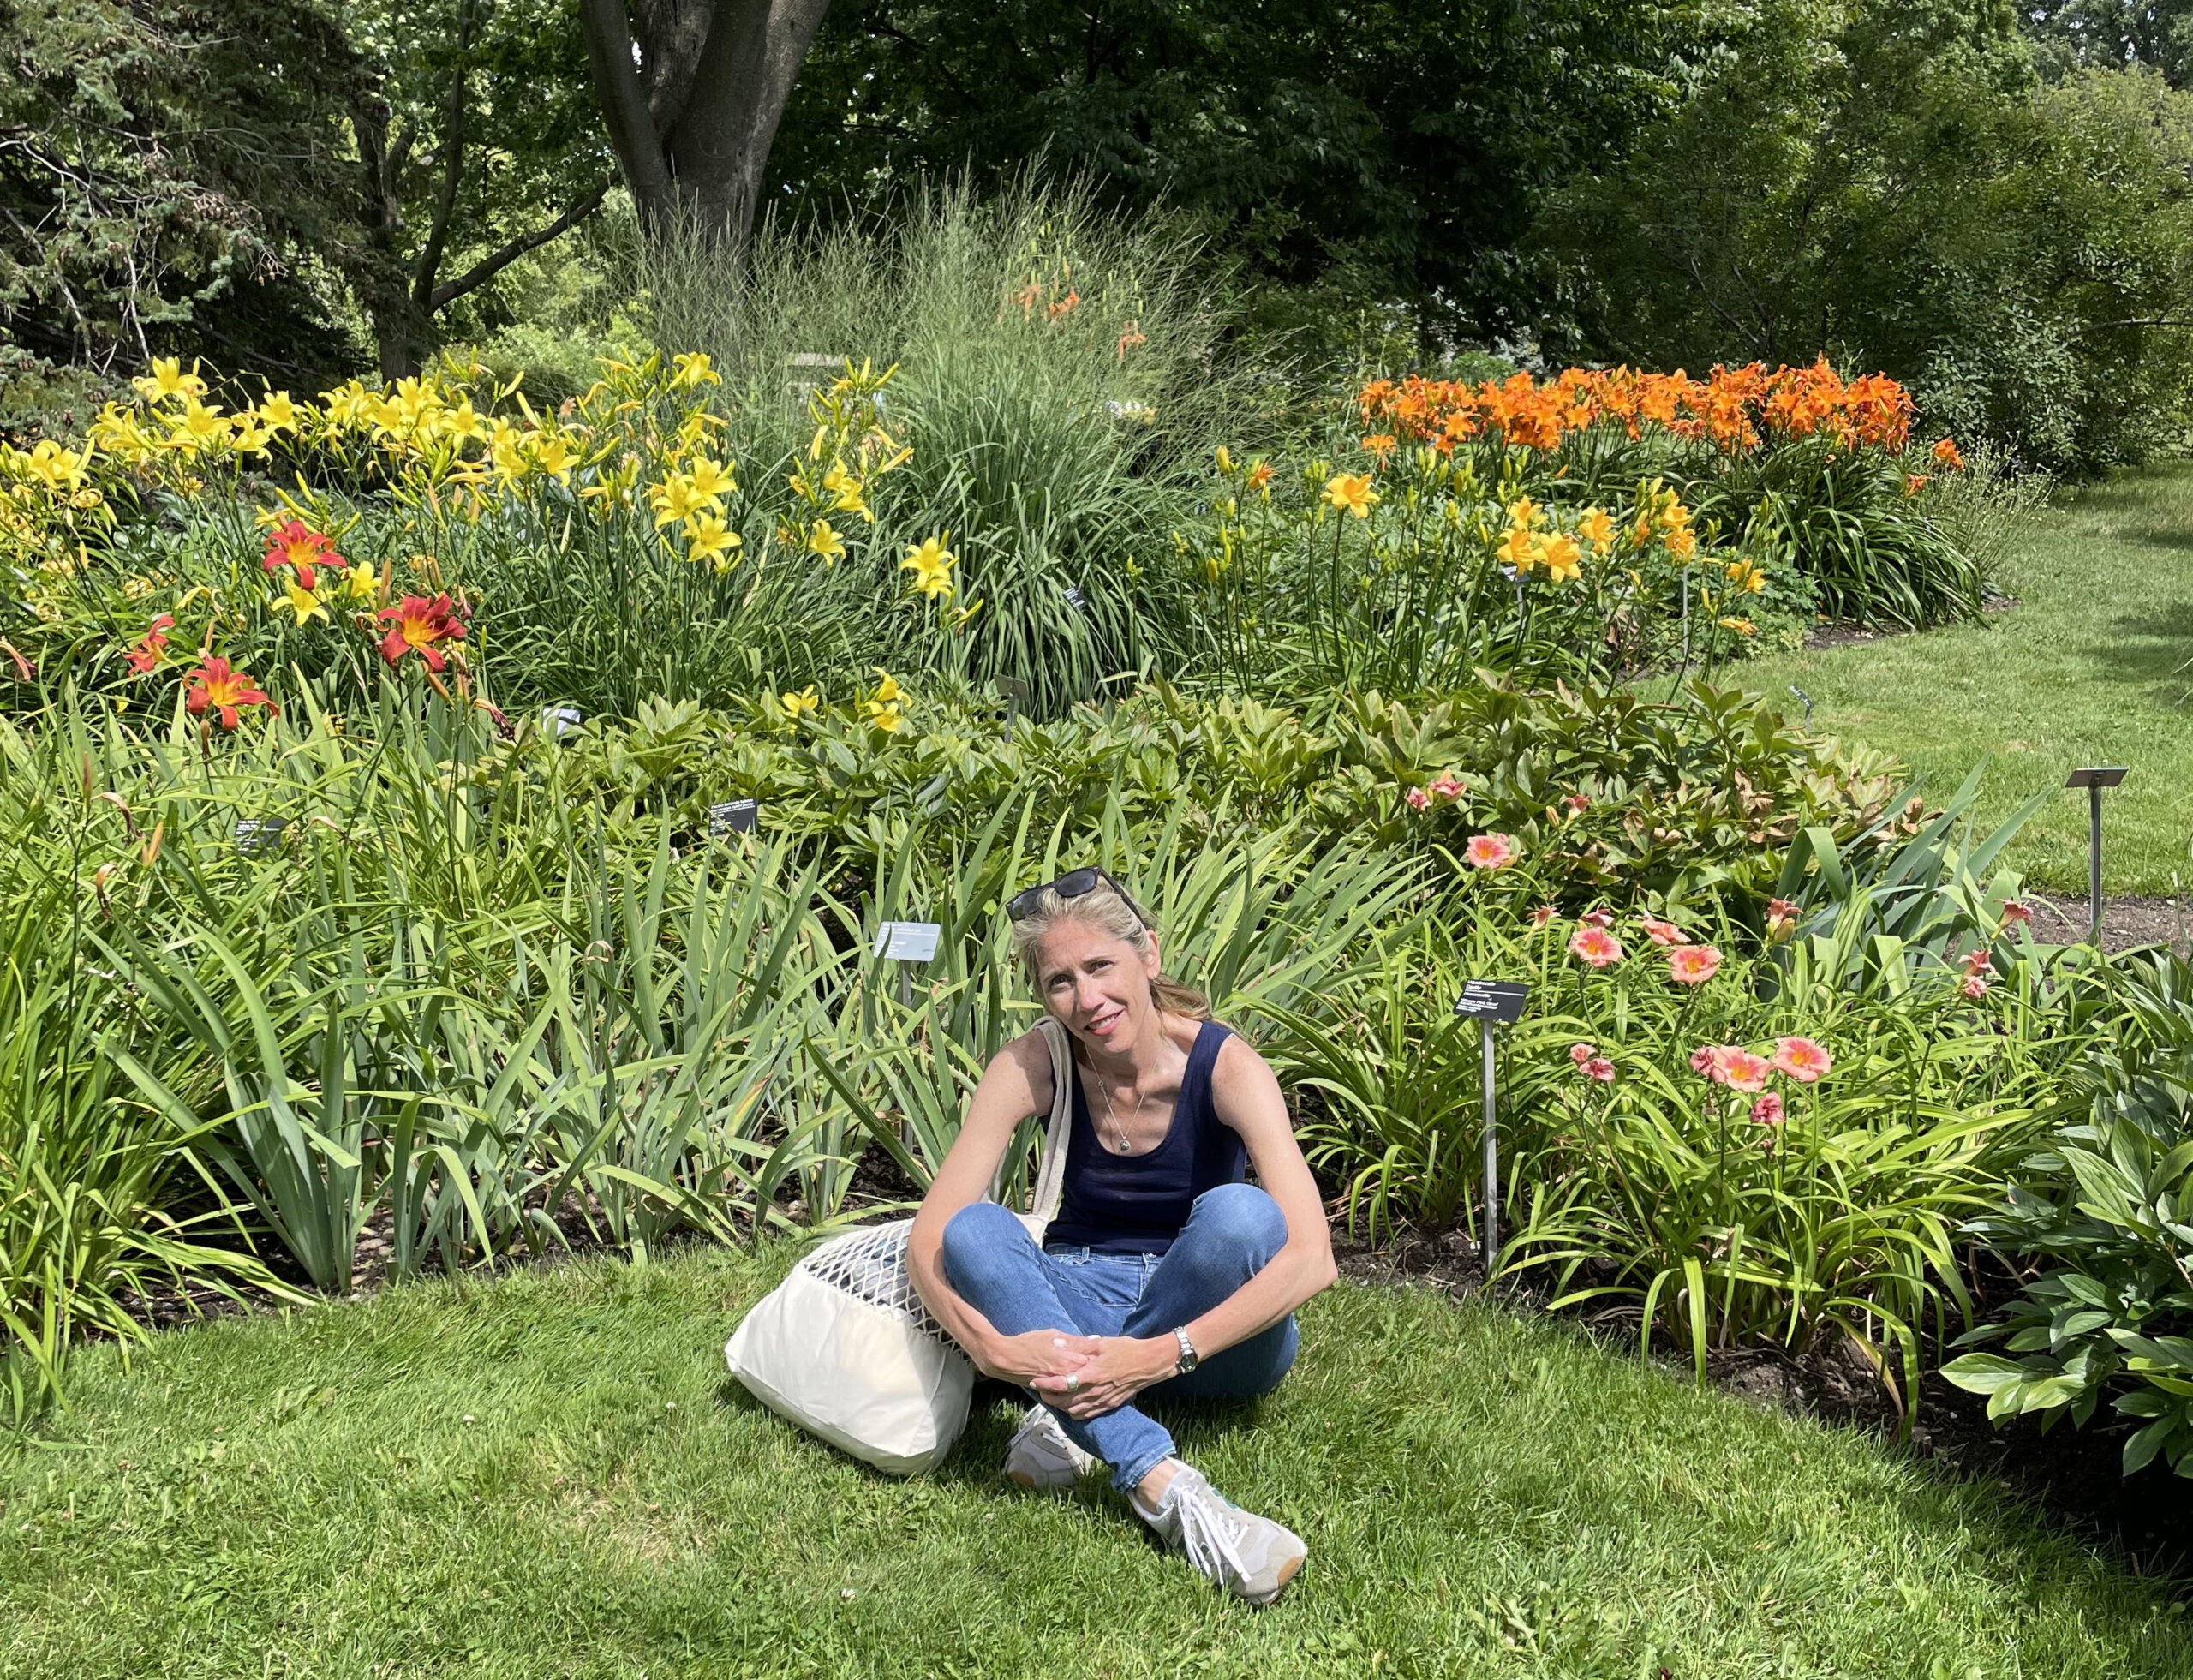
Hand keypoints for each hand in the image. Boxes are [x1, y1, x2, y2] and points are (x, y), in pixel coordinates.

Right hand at [981, 1328, 1101, 1386]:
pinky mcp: (1051, 1391)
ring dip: (1087, 1382)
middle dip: (1096, 1370)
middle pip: (1089, 1374)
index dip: (1101, 1357)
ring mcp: (1058, 1384)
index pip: (1093, 1359)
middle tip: (1104, 1366)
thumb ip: (1074, 1341)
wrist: (1005, 1360)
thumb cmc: (1027, 1344)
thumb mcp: (1052, 1335)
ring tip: (1093, 1378)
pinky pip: (1068, 1393)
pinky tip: (1078, 1387)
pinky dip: (1075, 1391)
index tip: (1107, 1354)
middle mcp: (1065, 1374)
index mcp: (1068, 1357)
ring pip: (1080, 1386)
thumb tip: (1094, 1340)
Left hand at [1030, 1336, 1177, 1418]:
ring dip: (1059, 1406)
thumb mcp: (1101, 1344)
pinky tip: (1069, 1406)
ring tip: (1051, 1398)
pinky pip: (1086, 1414)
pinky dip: (1074, 1412)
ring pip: (1073, 1410)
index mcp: (1092, 1374)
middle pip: (1064, 1401)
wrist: (1149, 1364)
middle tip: (1039, 1390)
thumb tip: (1057, 1344)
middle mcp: (1095, 1391)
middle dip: (1048, 1397)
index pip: (1062, 1383)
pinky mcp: (1109, 1406)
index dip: (1045, 1383)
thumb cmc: (1126, 1350)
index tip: (1035, 1380)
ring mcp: (1102, 1401)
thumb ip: (1078, 1347)